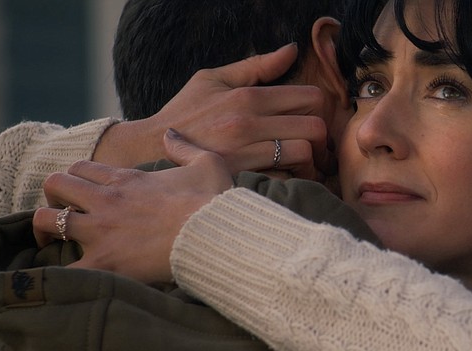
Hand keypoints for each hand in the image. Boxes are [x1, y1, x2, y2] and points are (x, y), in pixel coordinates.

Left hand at [34, 129, 231, 283]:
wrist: (216, 235)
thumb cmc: (214, 202)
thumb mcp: (208, 164)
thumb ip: (184, 147)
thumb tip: (170, 134)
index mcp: (126, 179)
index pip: (80, 168)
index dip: (77, 178)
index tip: (83, 194)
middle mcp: (106, 200)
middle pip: (55, 185)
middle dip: (53, 197)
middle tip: (61, 213)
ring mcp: (101, 231)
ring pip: (46, 220)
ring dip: (46, 231)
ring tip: (52, 244)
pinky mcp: (105, 261)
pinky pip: (66, 267)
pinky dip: (61, 273)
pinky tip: (66, 277)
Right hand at [92, 44, 330, 179]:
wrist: (148, 150)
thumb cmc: (184, 114)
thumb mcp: (213, 80)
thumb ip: (256, 66)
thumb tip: (292, 49)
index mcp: (247, 96)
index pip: (309, 97)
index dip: (322, 110)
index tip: (317, 121)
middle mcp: (247, 122)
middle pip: (314, 127)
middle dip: (323, 139)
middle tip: (319, 148)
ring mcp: (243, 152)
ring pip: (303, 154)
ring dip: (311, 163)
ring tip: (305, 166)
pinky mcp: (239, 177)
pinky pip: (283, 179)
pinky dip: (292, 180)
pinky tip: (288, 180)